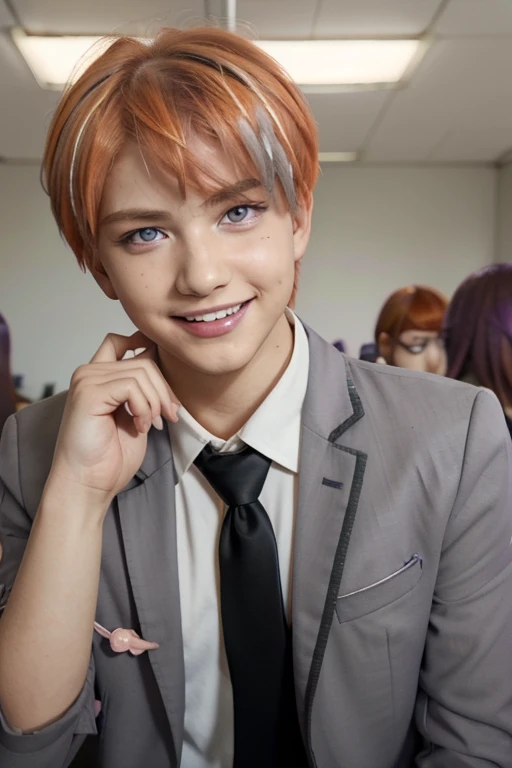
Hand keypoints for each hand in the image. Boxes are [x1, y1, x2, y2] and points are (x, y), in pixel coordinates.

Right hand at [47, 331, 178, 508]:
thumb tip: (162, 364)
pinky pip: (132, 386)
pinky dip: (144, 407)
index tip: (162, 377)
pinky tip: (139, 426)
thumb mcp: (136, 414)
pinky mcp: (89, 392)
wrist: (89, 483)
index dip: (145, 346)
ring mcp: (87, 380)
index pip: (120, 341)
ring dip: (156, 402)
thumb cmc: (110, 456)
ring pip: (142, 372)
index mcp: (98, 377)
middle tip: (169, 416)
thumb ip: (142, 389)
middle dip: (164, 390)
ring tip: (151, 424)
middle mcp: (89, 373)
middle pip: (143, 361)